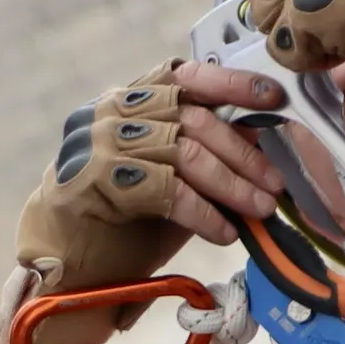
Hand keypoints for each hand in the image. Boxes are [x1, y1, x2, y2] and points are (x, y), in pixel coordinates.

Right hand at [10, 62, 286, 343]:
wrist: (68, 267)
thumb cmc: (124, 223)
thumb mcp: (174, 178)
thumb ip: (206, 154)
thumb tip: (263, 140)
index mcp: (132, 100)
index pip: (186, 77)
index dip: (232, 84)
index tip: (273, 99)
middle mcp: (113, 111)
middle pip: (192, 118)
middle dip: (242, 153)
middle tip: (276, 184)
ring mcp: (99, 141)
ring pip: (183, 151)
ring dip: (230, 184)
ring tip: (260, 209)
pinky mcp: (93, 177)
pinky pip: (163, 188)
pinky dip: (201, 212)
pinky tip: (223, 232)